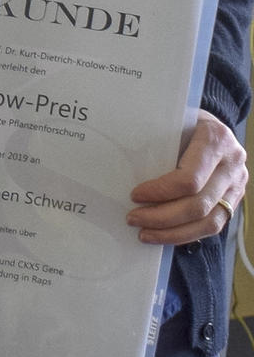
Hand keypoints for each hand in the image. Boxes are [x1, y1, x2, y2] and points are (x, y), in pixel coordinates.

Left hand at [127, 111, 246, 245]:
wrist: (212, 125)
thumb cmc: (183, 122)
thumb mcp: (171, 121)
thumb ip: (156, 140)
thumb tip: (119, 166)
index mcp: (215, 139)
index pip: (189, 178)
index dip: (161, 192)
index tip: (135, 195)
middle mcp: (232, 163)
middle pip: (199, 204)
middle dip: (162, 217)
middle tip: (132, 219)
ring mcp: (238, 184)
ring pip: (210, 221)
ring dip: (174, 232)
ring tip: (144, 233)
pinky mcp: (235, 199)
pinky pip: (215, 224)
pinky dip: (188, 234)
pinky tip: (165, 235)